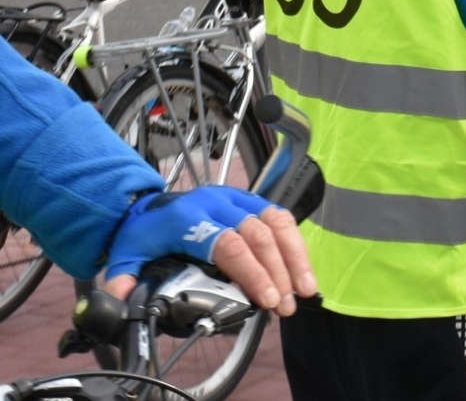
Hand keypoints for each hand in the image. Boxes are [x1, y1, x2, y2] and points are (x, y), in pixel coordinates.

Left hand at [103, 187, 317, 315]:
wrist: (149, 204)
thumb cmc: (143, 233)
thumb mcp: (126, 255)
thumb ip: (124, 278)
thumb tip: (120, 300)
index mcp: (190, 217)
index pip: (229, 244)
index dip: (252, 272)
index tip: (266, 300)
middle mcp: (219, 203)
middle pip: (259, 235)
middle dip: (278, 272)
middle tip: (286, 305)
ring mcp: (239, 199)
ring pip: (277, 223)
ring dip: (295, 257)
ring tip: (306, 289)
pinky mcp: (252, 200)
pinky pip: (281, 217)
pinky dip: (295, 244)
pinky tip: (303, 269)